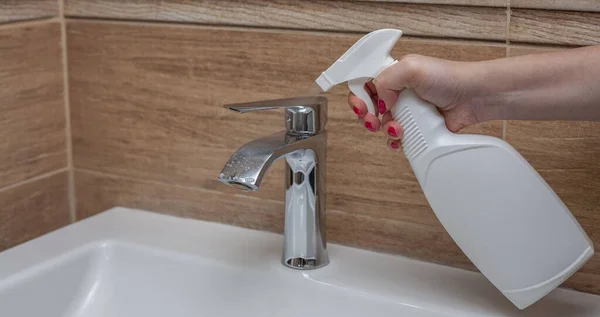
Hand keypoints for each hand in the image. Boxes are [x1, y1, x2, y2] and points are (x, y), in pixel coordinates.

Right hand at [348, 54, 481, 150]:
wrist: (474, 98)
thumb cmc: (450, 77)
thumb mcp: (412, 68)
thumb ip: (387, 80)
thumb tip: (380, 101)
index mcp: (393, 74)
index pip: (364, 84)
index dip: (358, 97)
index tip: (361, 106)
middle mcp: (397, 92)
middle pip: (369, 108)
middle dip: (367, 117)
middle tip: (374, 121)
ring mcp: (407, 111)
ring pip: (382, 125)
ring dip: (385, 130)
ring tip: (397, 129)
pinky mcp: (417, 128)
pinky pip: (397, 138)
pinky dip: (395, 142)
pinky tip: (400, 140)